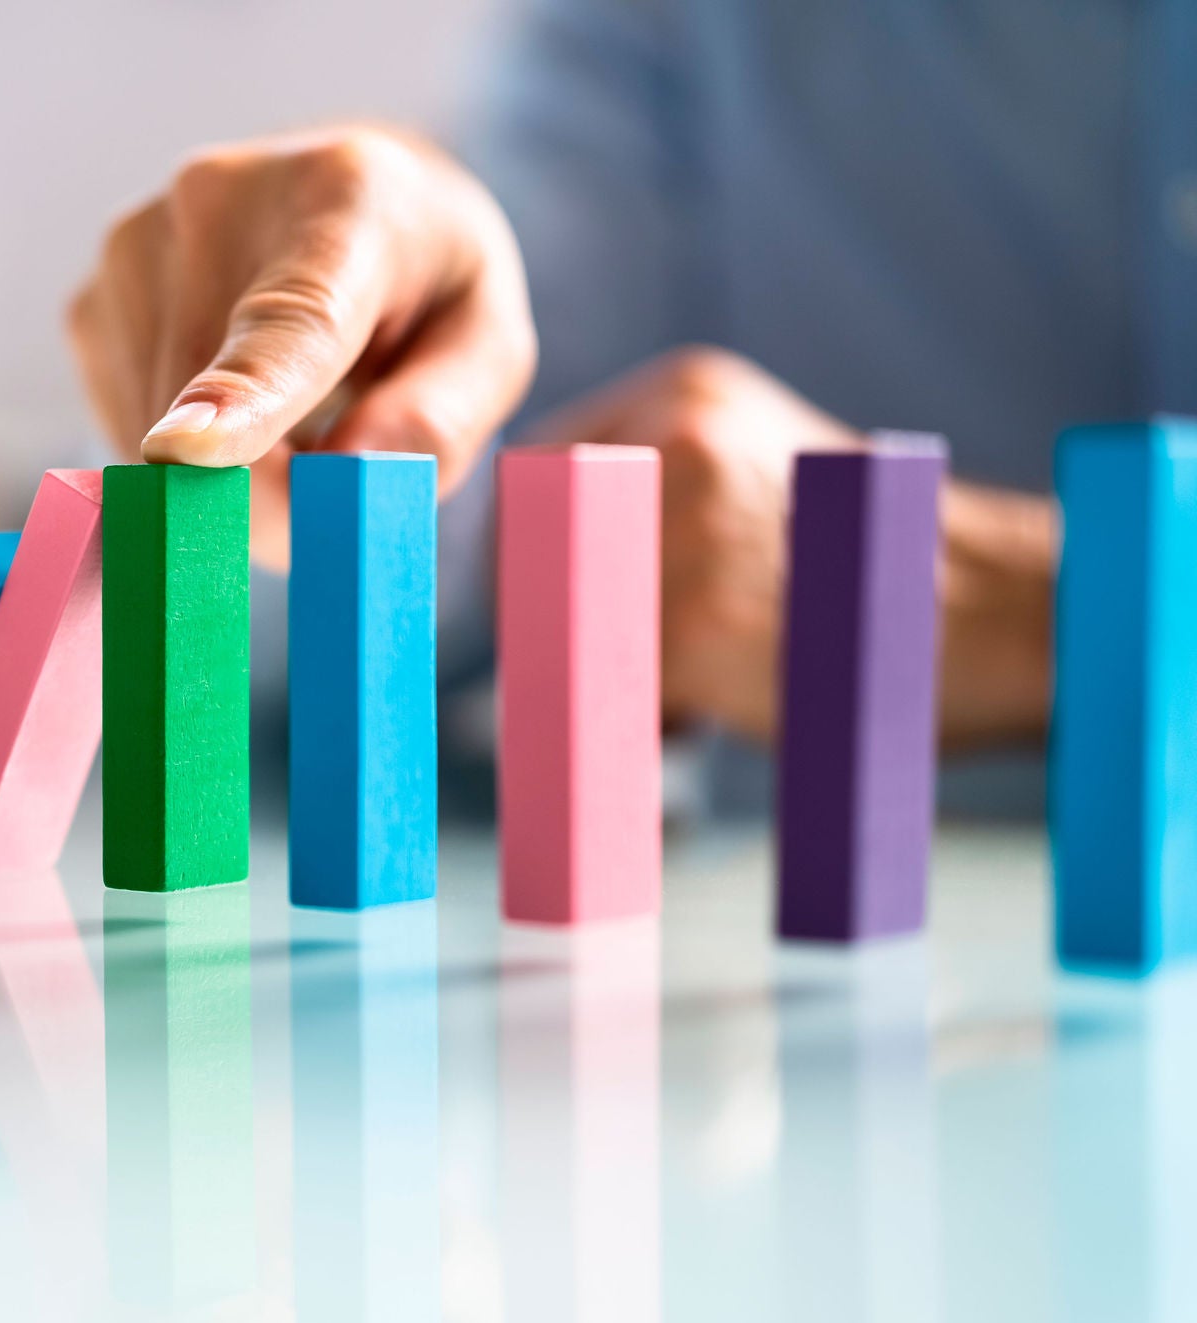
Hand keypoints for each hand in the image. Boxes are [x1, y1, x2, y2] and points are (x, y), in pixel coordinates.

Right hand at [66, 127, 536, 567]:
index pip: (288, 317)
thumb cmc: (428, 286)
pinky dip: (183, 454)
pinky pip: (126, 431)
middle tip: (334, 483)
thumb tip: (344, 479)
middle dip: (270, 494)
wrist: (351, 200)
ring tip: (292, 405)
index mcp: (345, 199)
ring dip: (228, 472)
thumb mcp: (488, 345)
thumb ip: (441, 417)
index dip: (239, 395)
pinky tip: (231, 399)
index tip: (186, 453)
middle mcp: (218, 199)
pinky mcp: (89, 299)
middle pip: (214, 412)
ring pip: (160, 436)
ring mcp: (135, 244)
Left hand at [529, 346, 858, 740]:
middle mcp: (671, 448)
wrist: (1000, 612)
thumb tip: (530, 558)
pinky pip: (608, 690)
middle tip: (594, 663)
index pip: (536, 473)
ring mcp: (678, 534)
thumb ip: (652, 485)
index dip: (526, 552)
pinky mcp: (690, 626)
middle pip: (530, 551)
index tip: (538, 603)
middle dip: (546, 619)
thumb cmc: (868, 561)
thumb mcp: (755, 464)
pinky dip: (640, 721)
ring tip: (684, 689)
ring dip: (599, 672)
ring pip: (563, 627)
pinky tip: (709, 713)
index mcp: (683, 397)